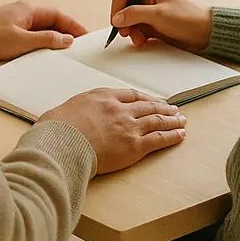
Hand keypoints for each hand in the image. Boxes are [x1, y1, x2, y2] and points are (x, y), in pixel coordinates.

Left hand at [0, 0, 86, 60]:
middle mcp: (23, 11)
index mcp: (29, 9)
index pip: (58, 15)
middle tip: (78, 47)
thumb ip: (46, 39)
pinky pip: (31, 33)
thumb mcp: (21, 41)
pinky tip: (42, 52)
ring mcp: (14, 20)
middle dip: (65, 32)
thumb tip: (66, 39)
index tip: (85, 36)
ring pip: (41, 27)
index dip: (73, 26)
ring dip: (52, 38)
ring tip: (64, 52)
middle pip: (51, 20)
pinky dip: (40, 41)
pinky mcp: (7, 29)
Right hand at [39, 88, 185, 173]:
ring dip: (172, 120)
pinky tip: (180, 134)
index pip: (131, 95)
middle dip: (163, 107)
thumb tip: (67, 117)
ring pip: (157, 120)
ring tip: (182, 120)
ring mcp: (129, 126)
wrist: (62, 143)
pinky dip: (172, 136)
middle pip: (148, 105)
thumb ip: (76, 111)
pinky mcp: (134, 145)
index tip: (152, 100)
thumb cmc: (57, 129)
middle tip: (174, 109)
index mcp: (103, 96)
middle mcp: (119, 108)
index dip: (145, 98)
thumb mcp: (65, 110)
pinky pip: (159, 139)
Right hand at [109, 0, 211, 52]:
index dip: (117, 6)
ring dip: (130, 30)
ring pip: (128, 19)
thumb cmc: (187, 17)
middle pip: (123, 6)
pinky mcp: (152, 21)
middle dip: (124, 21)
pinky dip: (137, 34)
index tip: (118, 21)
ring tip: (139, 39)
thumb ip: (135, 14)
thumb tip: (117, 18)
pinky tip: (143, 40)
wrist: (204, 32)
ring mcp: (149, 9)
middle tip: (127, 33)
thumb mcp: (158, 15)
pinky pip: (136, 27)